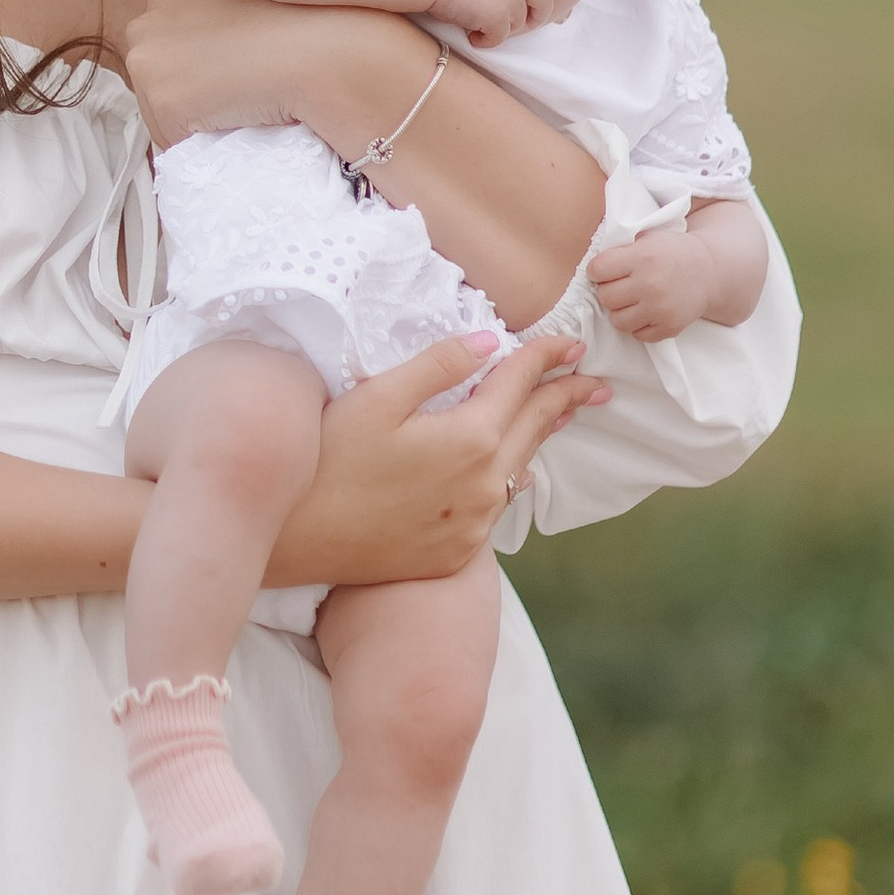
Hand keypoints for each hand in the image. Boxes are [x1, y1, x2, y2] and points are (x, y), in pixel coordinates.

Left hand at [126, 0, 335, 145]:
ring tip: (236, 108)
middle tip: (232, 99)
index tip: (224, 82)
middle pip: (154, 85)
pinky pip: (175, 142)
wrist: (311, 47)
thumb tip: (213, 58)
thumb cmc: (291, 23)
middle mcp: (145, 25)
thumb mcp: (237, 6)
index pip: (162, 55)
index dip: (193, 75)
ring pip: (160, 116)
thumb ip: (213, 25)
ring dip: (194, 121)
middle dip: (186, 97)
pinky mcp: (164, 102)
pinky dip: (202, 142)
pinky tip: (234, 121)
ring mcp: (148, 63)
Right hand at [267, 336, 606, 589]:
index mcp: (470, 438)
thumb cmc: (329, 459)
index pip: (519, 384)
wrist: (298, 540)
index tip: (571, 341)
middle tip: (594, 382)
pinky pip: (499, 507)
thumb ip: (438, 365)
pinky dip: (514, 479)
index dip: (546, 356)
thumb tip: (488, 343)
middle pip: (535, 428)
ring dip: (543, 436)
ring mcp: (473, 524)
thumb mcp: (377, 398)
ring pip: (522, 469)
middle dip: (566, 398)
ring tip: (564, 416)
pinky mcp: (456, 552)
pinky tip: (520, 474)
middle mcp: (484, 485)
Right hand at [430, 0, 553, 47]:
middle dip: (536, 19)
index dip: (537, 0)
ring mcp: (510, 0)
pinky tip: (470, 35)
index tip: (529, 9)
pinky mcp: (498, 18)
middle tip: (517, 28)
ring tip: (477, 27)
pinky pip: (497, 39)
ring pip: (515, 25)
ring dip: (499, 29)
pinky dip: (484, 40)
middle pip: (544, 3)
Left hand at [587, 222, 721, 342]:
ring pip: (618, 321)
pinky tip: (648, 311)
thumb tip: (590, 269)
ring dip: (622, 311)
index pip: (597, 270)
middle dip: (609, 291)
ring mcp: (660, 309)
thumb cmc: (670, 253)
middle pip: (605, 297)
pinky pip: (638, 335)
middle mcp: (650, 284)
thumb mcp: (647, 240)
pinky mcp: (669, 327)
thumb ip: (620, 250)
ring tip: (633, 300)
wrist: (709, 271)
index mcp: (642, 257)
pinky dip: (639, 325)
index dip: (598, 271)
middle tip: (622, 285)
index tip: (606, 270)